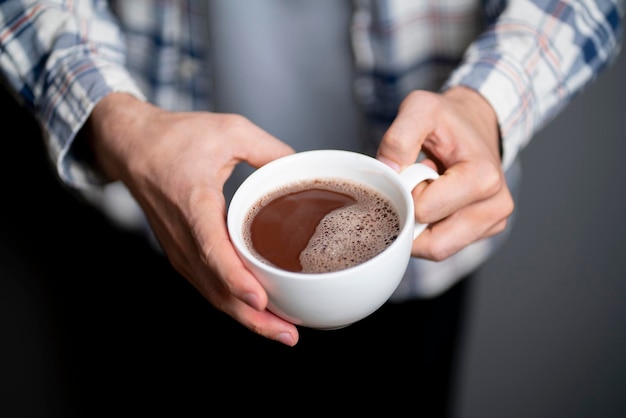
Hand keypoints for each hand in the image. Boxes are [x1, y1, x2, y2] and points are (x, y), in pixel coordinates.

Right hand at [85, 93, 298, 345]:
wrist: (131, 145)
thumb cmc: (174, 137)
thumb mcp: (229, 130)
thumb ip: (269, 149)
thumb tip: (301, 168)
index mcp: (194, 204)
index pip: (212, 250)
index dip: (236, 279)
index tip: (260, 300)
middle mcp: (183, 235)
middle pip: (215, 287)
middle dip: (252, 317)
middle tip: (289, 334)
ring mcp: (179, 248)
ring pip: (212, 293)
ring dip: (245, 317)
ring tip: (281, 331)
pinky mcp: (181, 253)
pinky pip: (207, 285)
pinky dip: (231, 303)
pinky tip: (255, 310)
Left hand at [376, 86, 513, 260]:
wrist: (474, 122)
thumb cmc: (448, 119)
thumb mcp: (420, 109)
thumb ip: (399, 137)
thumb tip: (387, 172)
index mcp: (484, 177)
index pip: (425, 212)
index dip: (407, 194)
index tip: (412, 172)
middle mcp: (496, 205)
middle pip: (435, 244)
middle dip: (413, 219)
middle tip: (416, 187)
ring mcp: (492, 222)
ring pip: (438, 250)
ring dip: (421, 225)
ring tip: (428, 191)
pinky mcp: (484, 231)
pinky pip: (444, 247)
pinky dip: (430, 229)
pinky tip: (436, 201)